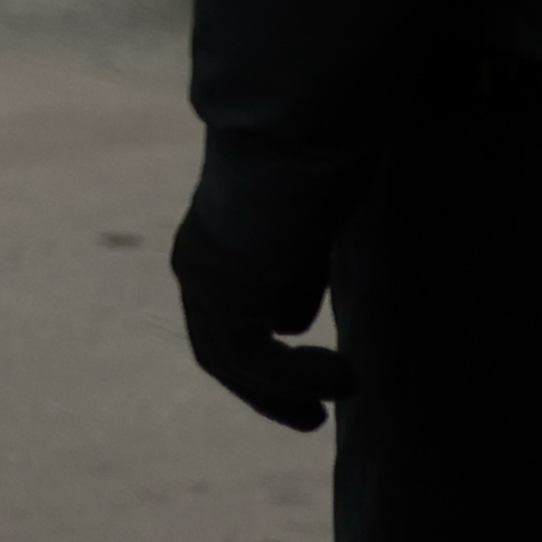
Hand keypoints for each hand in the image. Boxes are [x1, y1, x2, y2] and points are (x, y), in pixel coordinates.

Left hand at [171, 150, 353, 432]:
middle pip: (217, 348)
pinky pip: (255, 356)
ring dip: (283, 390)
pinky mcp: (224, 290)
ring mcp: (204, 279)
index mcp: (211, 245)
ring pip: (232, 359)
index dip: (261, 359)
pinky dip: (296, 377)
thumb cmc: (313, 155)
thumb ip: (293, 270)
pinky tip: (344, 380)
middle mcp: (197, 265)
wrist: (296, 123)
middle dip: (263, 389)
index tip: (308, 382)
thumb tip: (292, 319)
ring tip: (336, 401)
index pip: (224, 319)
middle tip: (309, 417)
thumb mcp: (305, 226)